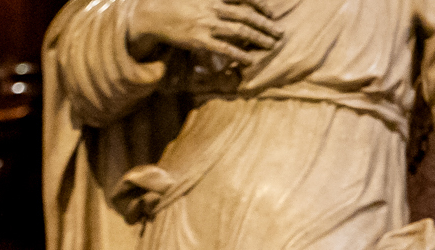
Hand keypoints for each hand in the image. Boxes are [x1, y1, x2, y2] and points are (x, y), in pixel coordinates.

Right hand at [125, 0, 282, 63]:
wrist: (155, 15)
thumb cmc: (176, 3)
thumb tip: (231, 1)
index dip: (261, 5)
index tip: (271, 13)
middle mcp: (213, 7)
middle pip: (247, 15)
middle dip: (265, 24)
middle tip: (279, 32)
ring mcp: (207, 24)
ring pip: (240, 31)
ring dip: (259, 38)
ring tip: (271, 45)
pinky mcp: (200, 40)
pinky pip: (225, 48)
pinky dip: (240, 54)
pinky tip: (251, 59)